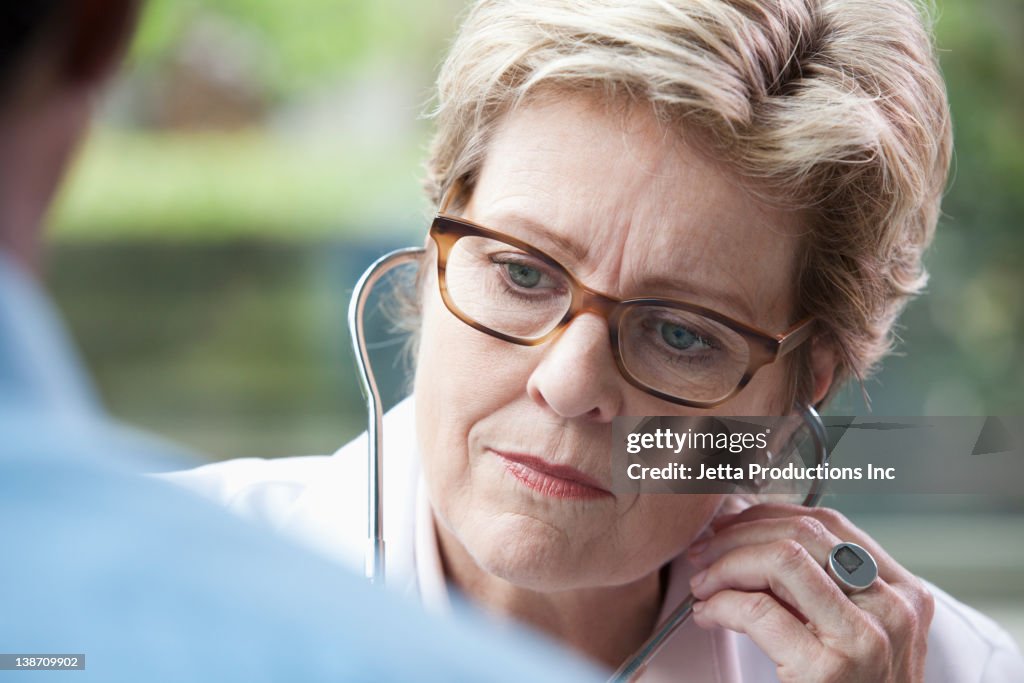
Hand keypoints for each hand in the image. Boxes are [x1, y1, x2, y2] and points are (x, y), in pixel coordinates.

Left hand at [687, 503, 933, 682]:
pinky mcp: (828, 671)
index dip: (767, 516)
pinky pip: (758, 610)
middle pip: (802, 534)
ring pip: (781, 559)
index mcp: (904, 593)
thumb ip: (820, 587)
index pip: (828, 524)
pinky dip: (721, 604)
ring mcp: (865, 640)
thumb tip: (747, 531)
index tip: (729, 527)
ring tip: (703, 583)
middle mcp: (894, 610)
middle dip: (740, 534)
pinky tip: (709, 614)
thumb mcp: (855, 633)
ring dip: (727, 564)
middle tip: (705, 551)